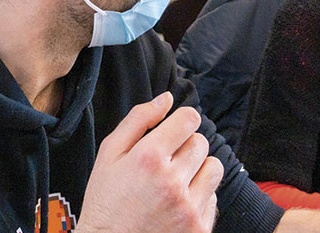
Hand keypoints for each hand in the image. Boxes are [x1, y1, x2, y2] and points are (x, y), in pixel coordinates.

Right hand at [77, 92, 222, 232]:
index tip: (174, 131)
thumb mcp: (109, 155)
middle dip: (185, 147)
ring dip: (198, 171)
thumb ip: (138, 120)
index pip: (189, 119)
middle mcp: (172, 182)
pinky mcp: (198, 228)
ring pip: (214, 168)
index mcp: (149, 158)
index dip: (181, 122)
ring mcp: (188, 208)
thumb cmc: (106, 203)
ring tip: (175, 183)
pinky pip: (214, 198)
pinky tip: (177, 205)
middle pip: (201, 142)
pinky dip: (199, 198)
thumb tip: (166, 99)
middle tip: (166, 164)